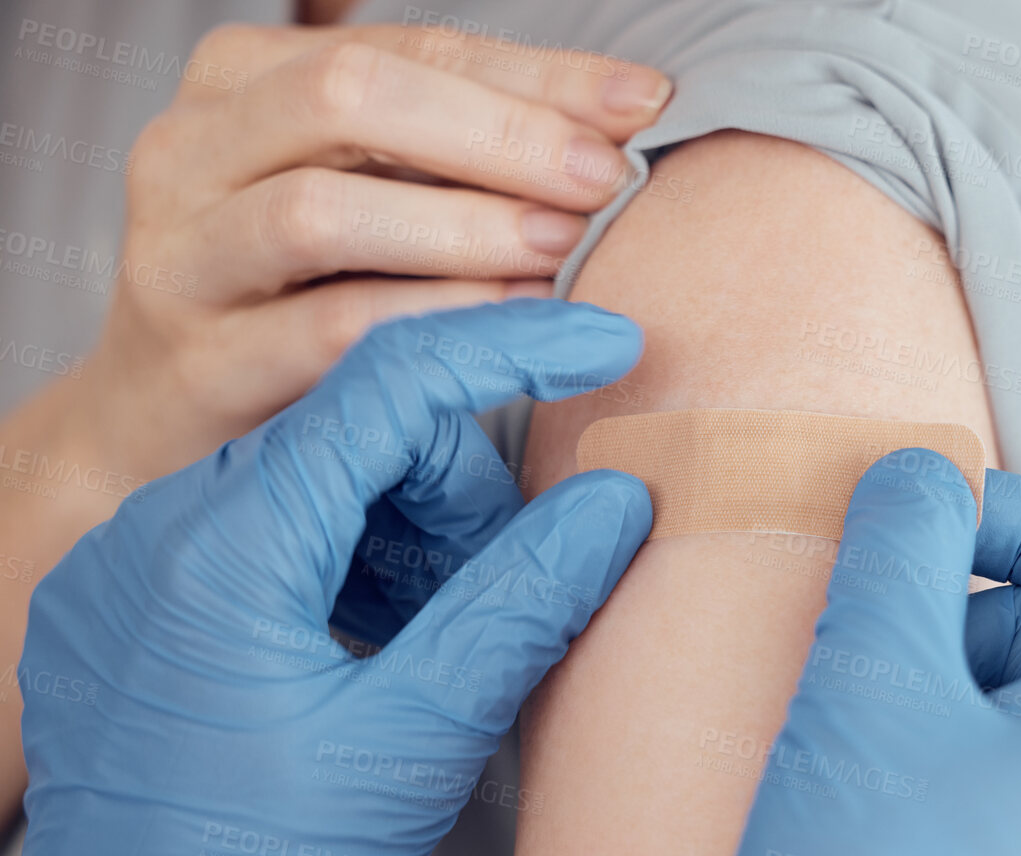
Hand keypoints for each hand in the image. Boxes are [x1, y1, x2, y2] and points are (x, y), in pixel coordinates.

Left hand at [0, 300, 651, 855]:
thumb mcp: (422, 737)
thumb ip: (525, 602)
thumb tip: (619, 499)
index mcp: (227, 549)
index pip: (391, 382)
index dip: (516, 348)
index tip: (605, 343)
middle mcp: (158, 527)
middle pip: (359, 429)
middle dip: (456, 492)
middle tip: (493, 592)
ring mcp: (133, 557)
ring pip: (317, 473)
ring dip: (404, 530)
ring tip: (424, 636)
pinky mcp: (129, 593)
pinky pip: (263, 520)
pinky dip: (343, 558)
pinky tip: (368, 640)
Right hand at [87, 24, 671, 479]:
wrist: (162, 428)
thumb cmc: (299, 293)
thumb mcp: (371, 195)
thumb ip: (467, 151)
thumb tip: (633, 111)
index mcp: (242, 80)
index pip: (408, 48)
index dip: (533, 73)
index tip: (644, 104)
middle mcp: (190, 150)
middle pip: (348, 97)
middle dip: (498, 134)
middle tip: (605, 180)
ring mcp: (179, 258)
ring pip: (321, 213)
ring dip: (465, 227)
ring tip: (565, 243)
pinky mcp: (197, 365)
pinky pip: (326, 329)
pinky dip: (432, 318)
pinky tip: (516, 320)